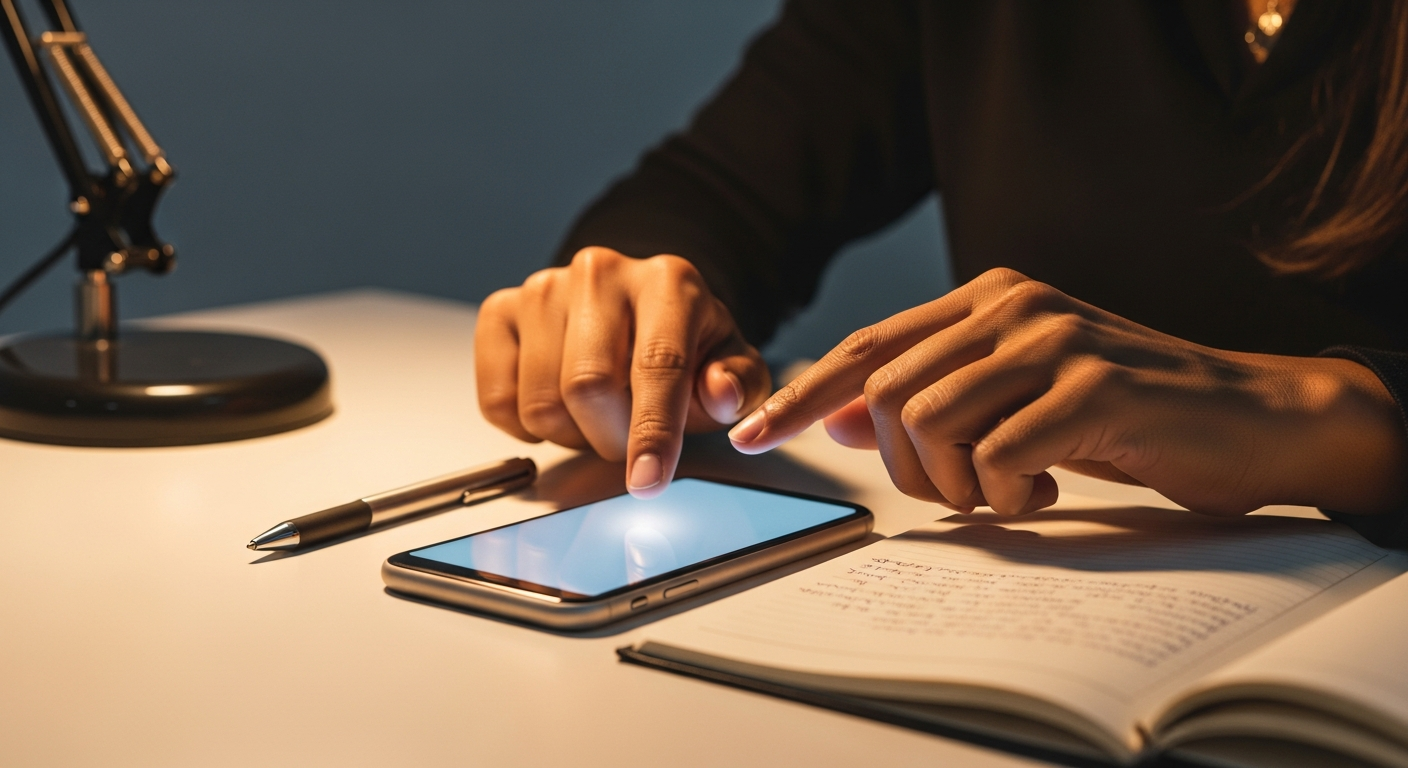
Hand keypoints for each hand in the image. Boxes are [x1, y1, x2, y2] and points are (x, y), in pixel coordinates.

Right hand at [476, 247, 770, 496]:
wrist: (635, 312)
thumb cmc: (684, 345)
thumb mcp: (731, 366)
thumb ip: (739, 384)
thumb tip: (720, 393)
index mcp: (668, 281)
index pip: (657, 363)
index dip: (653, 431)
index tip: (648, 481)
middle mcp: (600, 273)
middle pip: (588, 386)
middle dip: (610, 438)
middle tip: (628, 439)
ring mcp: (543, 289)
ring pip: (541, 402)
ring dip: (571, 434)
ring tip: (596, 415)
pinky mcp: (500, 312)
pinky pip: (499, 402)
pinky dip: (528, 428)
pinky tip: (559, 406)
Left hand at [729, 268, 1407, 515]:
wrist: (1248, 416)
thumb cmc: (1122, 415)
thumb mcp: (1014, 397)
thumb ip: (933, 391)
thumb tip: (832, 413)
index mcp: (985, 300)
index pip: (866, 347)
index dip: (801, 395)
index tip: (752, 437)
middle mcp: (1011, 306)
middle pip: (884, 392)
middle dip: (899, 465)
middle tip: (959, 493)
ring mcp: (1053, 340)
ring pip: (928, 421)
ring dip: (954, 483)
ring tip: (1008, 491)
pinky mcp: (1094, 385)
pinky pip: (998, 453)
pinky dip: (1009, 491)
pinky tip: (1048, 488)